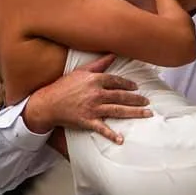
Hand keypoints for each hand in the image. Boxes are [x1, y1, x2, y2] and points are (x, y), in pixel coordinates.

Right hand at [22, 56, 151, 144]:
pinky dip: (111, 135)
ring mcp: (93, 108)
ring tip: (147, 114)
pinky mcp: (87, 121)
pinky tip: (121, 139)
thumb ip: (98, 64)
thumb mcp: (80, 71)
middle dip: (137, 99)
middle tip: (147, 102)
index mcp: (95, 80)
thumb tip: (113, 54)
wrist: (48, 103)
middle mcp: (96, 94)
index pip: (117, 81)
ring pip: (118, 110)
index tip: (136, 87)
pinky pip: (102, 129)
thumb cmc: (63, 86)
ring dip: (134, 113)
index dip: (128, 84)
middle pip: (121, 96)